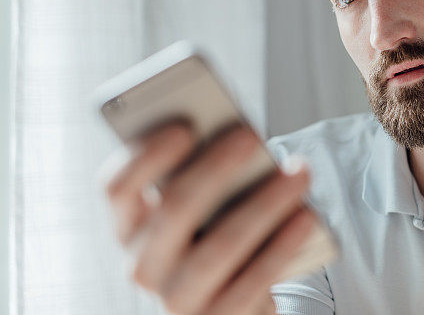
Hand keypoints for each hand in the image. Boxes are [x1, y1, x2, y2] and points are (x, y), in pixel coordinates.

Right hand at [102, 121, 315, 314]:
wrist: (232, 301)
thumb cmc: (217, 231)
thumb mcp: (203, 204)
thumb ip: (207, 172)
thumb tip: (239, 138)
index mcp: (130, 225)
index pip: (117, 187)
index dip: (145, 155)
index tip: (183, 127)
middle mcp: (143, 264)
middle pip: (173, 208)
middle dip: (216, 168)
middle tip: (251, 136)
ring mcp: (177, 299)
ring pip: (220, 246)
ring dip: (264, 204)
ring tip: (298, 173)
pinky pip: (253, 281)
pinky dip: (283, 244)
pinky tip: (305, 216)